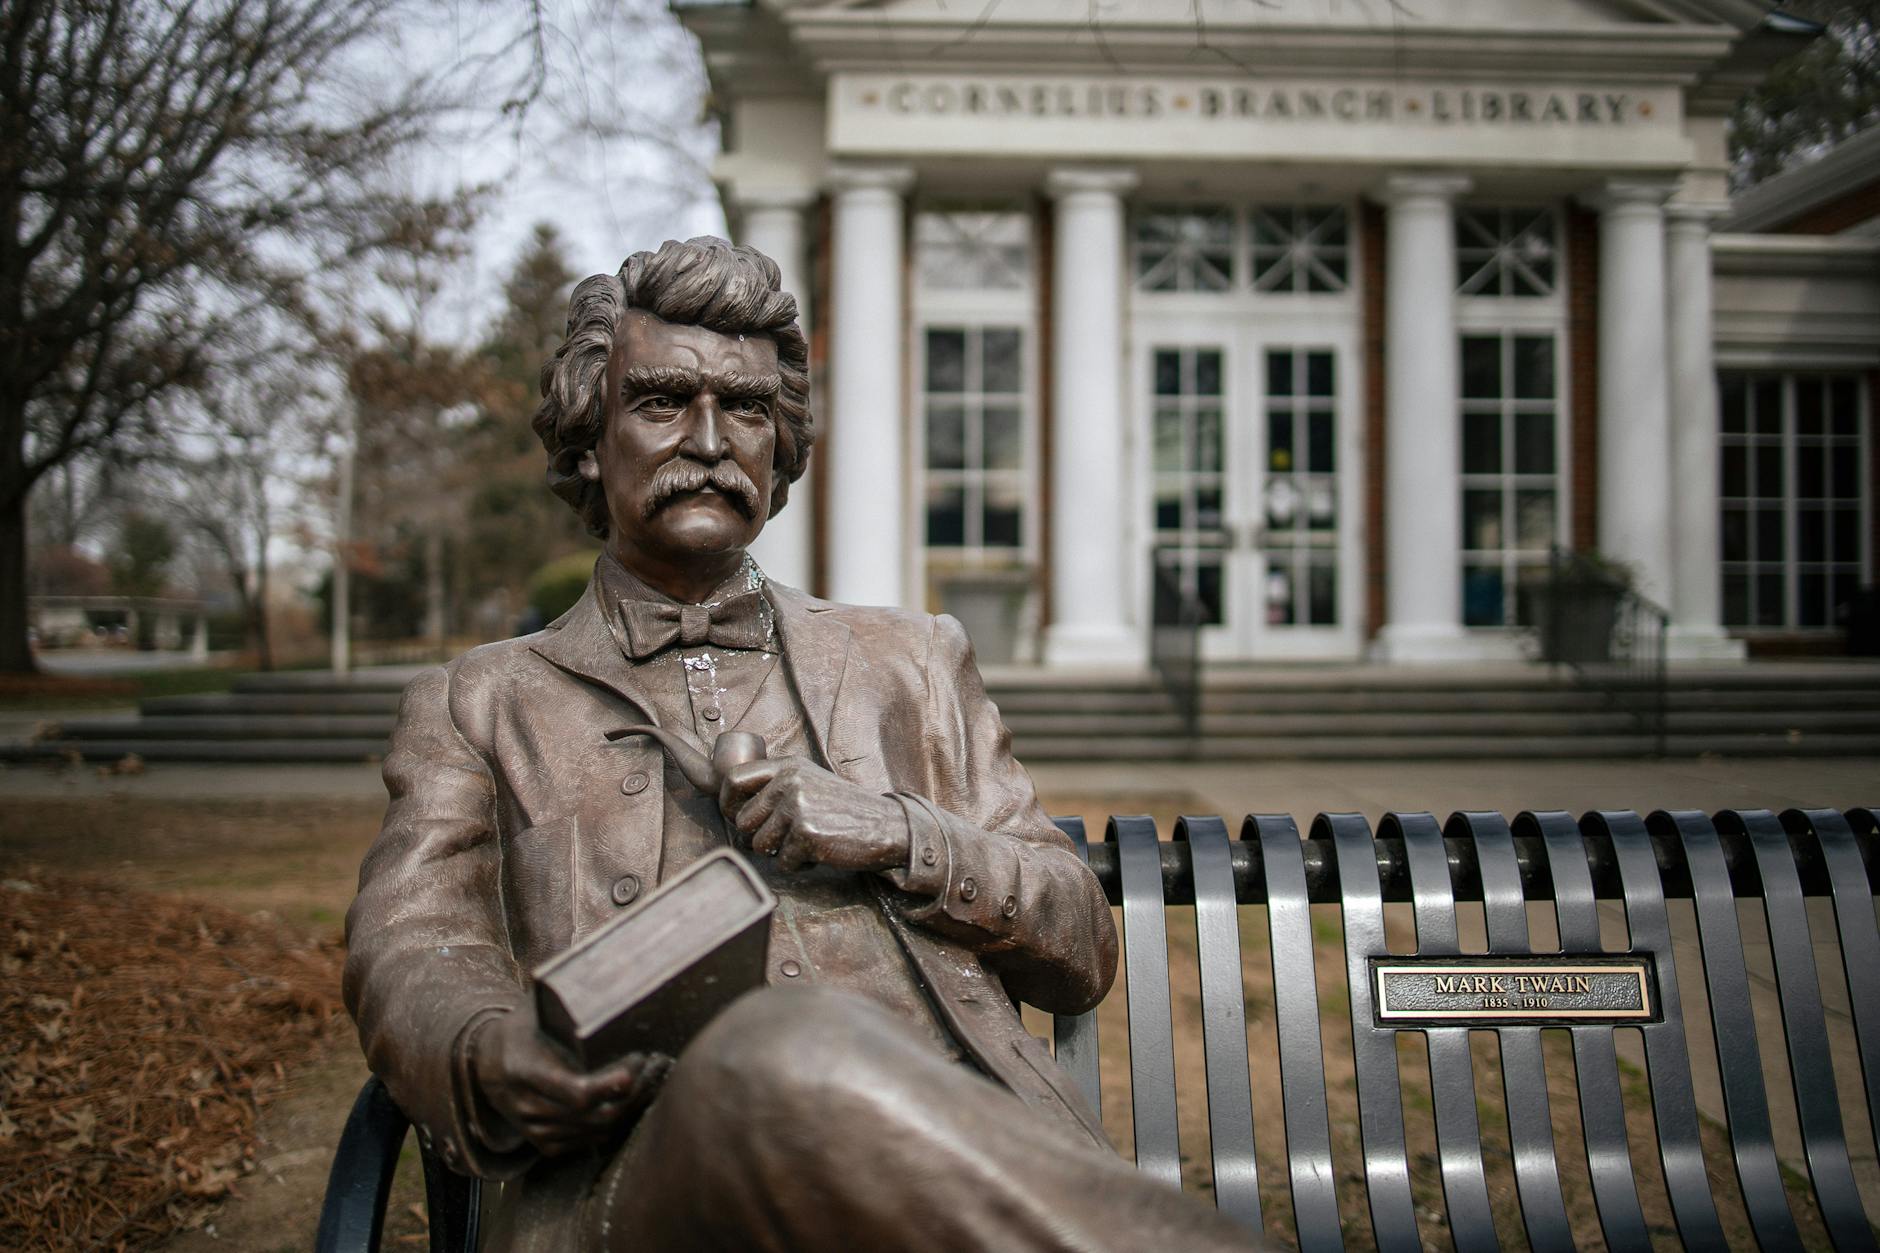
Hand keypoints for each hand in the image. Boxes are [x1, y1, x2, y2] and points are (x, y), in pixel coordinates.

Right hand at [469, 1008, 670, 1156]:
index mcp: (523, 1069)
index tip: (637, 1062)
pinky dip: (618, 1122)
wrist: (484, 1062)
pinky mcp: (545, 1143)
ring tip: (654, 1075)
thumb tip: (613, 963)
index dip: (611, 1084)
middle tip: (658, 1063)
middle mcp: (526, 1105)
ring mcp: (534, 1128)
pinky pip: (591, 1140)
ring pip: (597, 1130)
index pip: (575, 1091)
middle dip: (634, 1091)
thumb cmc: (522, 1027)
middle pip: (594, 1114)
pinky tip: (636, 1097)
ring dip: (633, 1106)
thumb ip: (565, 995)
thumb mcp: (534, 1007)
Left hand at [718, 757, 909, 872]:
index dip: (727, 804)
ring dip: (780, 853)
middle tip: (785, 839)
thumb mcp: (810, 782)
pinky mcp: (806, 835)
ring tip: (806, 844)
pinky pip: (782, 863)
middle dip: (759, 838)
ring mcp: (798, 807)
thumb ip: (777, 786)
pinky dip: (799, 865)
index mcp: (788, 766)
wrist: (887, 826)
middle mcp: (790, 782)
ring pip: (759, 845)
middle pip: (742, 820)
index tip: (736, 817)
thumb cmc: (846, 810)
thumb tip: (732, 809)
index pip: (733, 779)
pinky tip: (819, 853)